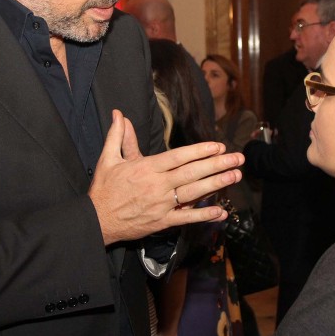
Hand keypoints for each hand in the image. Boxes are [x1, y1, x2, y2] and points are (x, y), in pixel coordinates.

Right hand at [89, 110, 242, 244]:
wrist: (96, 220)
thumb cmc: (103, 189)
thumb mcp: (108, 159)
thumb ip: (118, 136)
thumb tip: (118, 114)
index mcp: (146, 168)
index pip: (178, 157)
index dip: (199, 151)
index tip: (218, 145)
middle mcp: (157, 186)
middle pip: (192, 173)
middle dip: (217, 164)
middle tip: (238, 158)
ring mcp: (161, 205)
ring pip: (193, 193)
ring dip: (216, 184)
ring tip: (235, 176)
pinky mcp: (162, 222)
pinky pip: (186, 218)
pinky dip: (204, 215)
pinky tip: (221, 210)